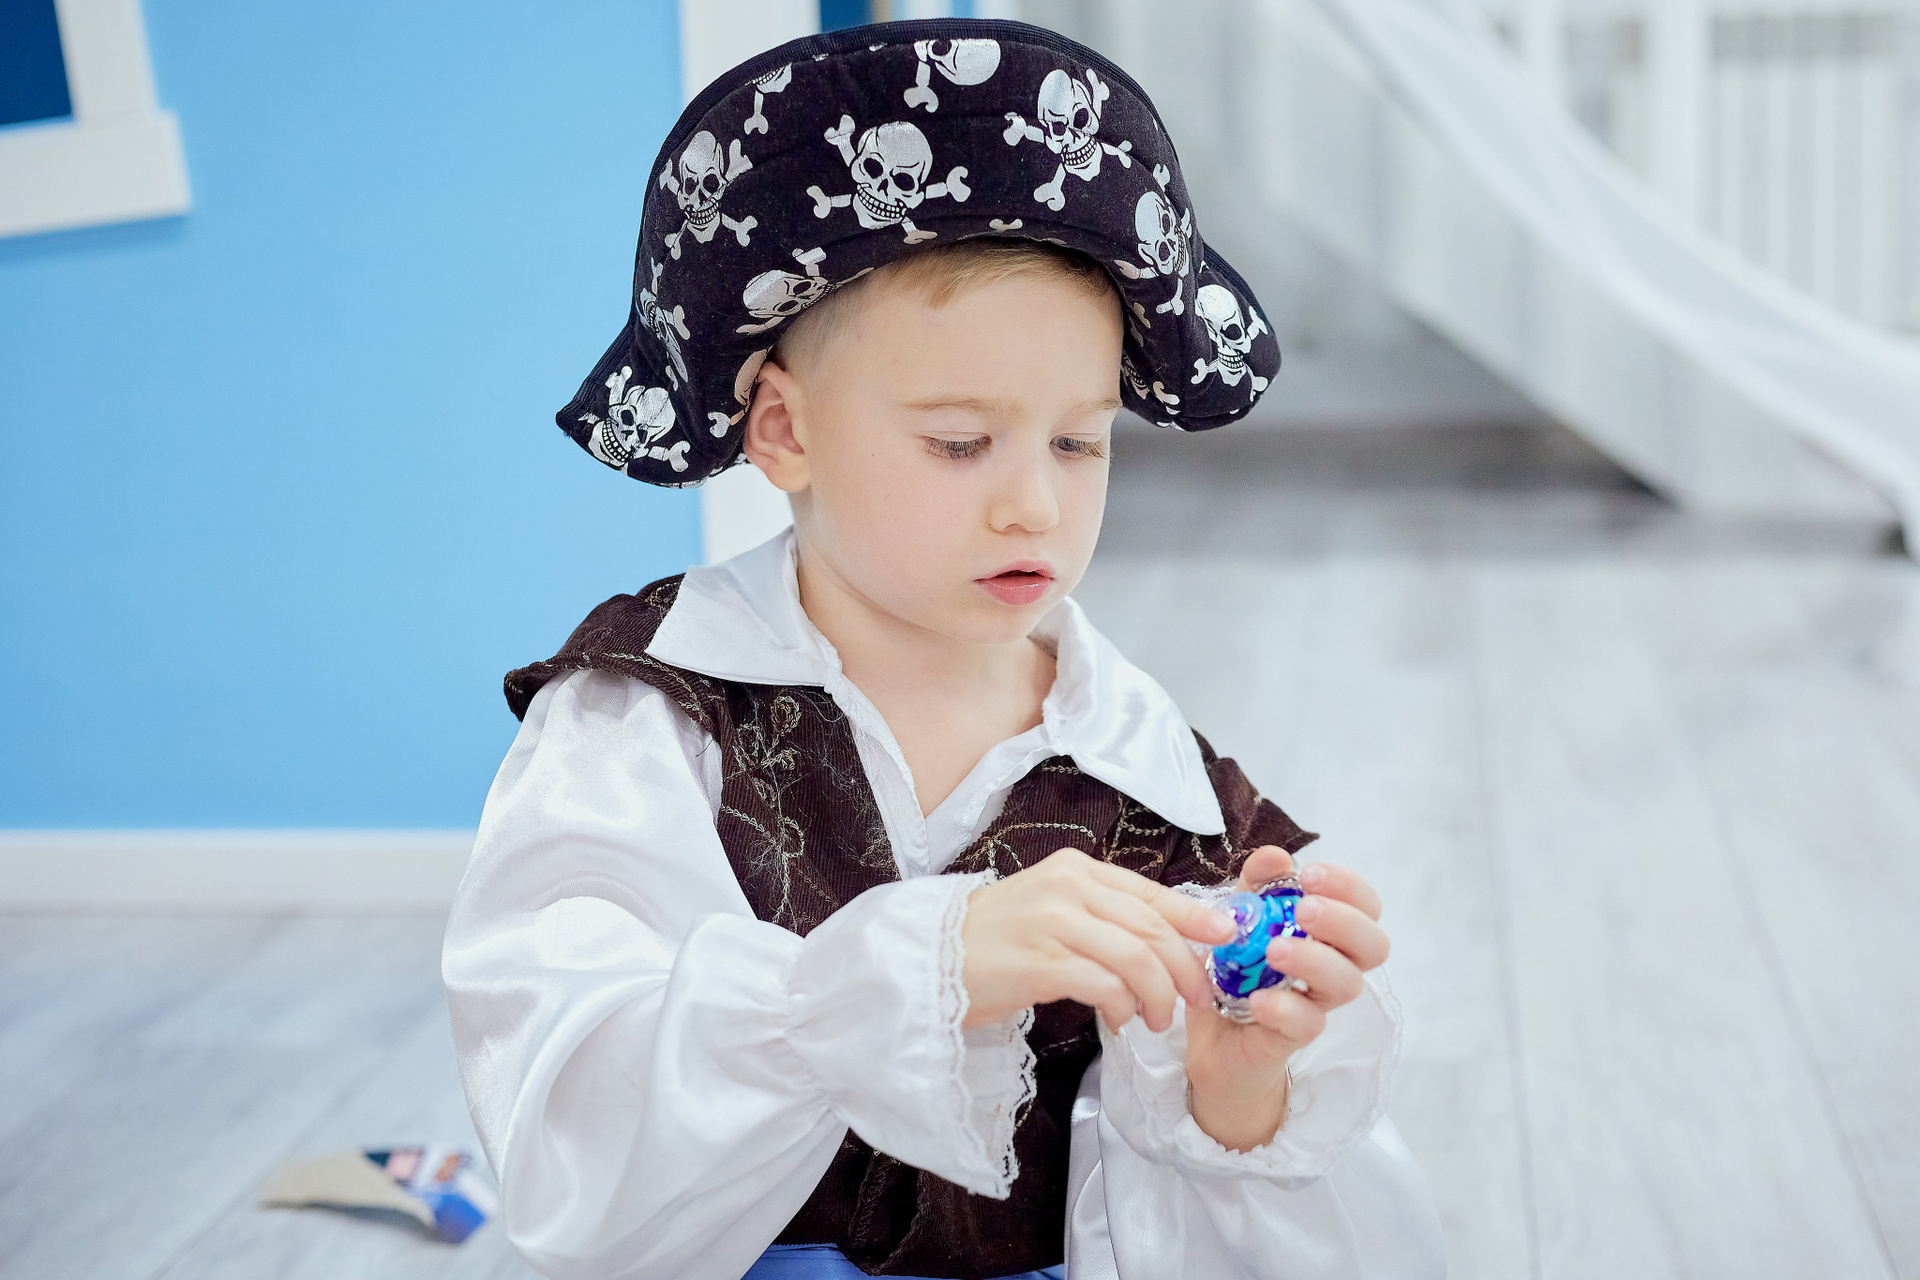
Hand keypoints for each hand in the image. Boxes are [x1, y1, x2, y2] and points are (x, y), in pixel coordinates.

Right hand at [961, 848, 1236, 1032]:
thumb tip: (1165, 936)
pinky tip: (1121, 1024)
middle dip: (1186, 969)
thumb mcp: (1053, 909)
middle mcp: (1067, 887)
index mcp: (1076, 869)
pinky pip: (1105, 986)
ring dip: (1159, 997)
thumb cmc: (997, 942)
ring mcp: (1052, 922)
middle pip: (1152, 927)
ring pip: (1136, 958)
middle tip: (1198, 1000)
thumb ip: (1102, 914)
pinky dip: (1124, 1009)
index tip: (1229, 937)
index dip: (1196, 917)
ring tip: (1157, 1021)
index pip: (1151, 892)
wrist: (929, 961)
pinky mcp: (1039, 962)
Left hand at [1184, 845, 1389, 1151]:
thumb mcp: (1240, 917)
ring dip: (1315, 960)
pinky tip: (1258, 998)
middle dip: (1344, 921)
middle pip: (1373, 945)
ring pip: (1347, 984)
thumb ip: (1257, 885)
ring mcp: (1317, 1004)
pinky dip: (1284, 1008)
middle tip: (1304, 910)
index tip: (1310, 874)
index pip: (1366, 907)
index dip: (1349, 887)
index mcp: (1329, 934)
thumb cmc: (1238, 969)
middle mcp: (1334, 968)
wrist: (1212, 1038)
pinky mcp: (1292, 1038)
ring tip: (1275, 950)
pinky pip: (1307, 1024)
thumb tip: (1277, 857)